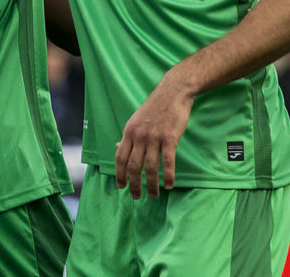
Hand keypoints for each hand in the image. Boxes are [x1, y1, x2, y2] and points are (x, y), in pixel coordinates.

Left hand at [113, 76, 193, 198]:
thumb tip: (117, 148)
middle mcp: (139, 136)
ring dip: (151, 184)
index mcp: (129, 132)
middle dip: (133, 184)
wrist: (172, 93)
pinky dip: (168, 176)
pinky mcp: (170, 138)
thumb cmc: (154, 108)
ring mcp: (154, 137)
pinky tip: (170, 185)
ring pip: (150, 167)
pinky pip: (168, 161)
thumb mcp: (135, 121)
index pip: (120, 158)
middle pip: (133, 166)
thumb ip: (128, 136)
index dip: (119, 174)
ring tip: (154, 195)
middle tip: (136, 197)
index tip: (121, 187)